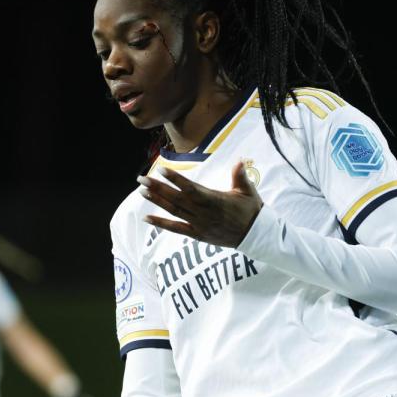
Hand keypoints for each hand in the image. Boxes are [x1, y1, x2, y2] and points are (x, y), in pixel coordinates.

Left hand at [137, 159, 263, 247]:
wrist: (255, 236)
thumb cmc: (251, 210)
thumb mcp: (247, 191)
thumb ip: (239, 175)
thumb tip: (239, 160)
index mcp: (214, 200)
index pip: (190, 188)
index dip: (175, 179)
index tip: (161, 169)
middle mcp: (203, 213)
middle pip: (176, 198)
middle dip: (158, 188)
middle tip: (141, 178)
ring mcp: (199, 224)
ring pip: (174, 211)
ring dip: (156, 201)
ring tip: (142, 192)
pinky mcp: (197, 234)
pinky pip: (176, 229)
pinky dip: (161, 224)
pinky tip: (146, 218)